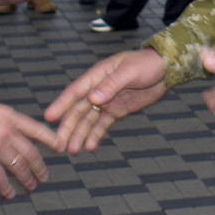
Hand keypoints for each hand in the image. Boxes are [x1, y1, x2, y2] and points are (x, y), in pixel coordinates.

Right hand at [0, 90, 58, 198]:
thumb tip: (2, 124)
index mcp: (8, 116)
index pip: (37, 129)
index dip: (51, 140)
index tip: (60, 147)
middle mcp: (7, 131)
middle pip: (31, 153)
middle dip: (40, 167)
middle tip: (44, 176)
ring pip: (19, 167)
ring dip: (27, 179)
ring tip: (31, 186)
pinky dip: (6, 188)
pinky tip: (9, 194)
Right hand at [46, 49, 167, 153]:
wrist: (164, 69)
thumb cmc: (146, 64)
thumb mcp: (130, 71)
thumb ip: (112, 84)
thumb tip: (93, 98)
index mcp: (97, 75)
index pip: (75, 91)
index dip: (61, 104)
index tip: (49, 118)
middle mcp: (98, 89)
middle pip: (78, 110)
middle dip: (68, 127)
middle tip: (59, 144)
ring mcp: (107, 101)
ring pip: (89, 120)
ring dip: (80, 134)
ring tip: (73, 151)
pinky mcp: (117, 110)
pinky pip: (103, 125)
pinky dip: (96, 135)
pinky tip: (89, 147)